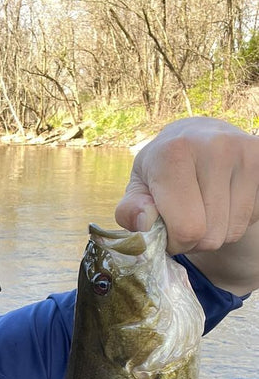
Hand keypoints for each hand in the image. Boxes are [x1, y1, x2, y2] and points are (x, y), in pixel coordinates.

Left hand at [115, 117, 258, 294]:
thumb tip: (144, 224)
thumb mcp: (138, 186)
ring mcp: (245, 154)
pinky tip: (221, 202)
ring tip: (201, 211)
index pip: (187, 229)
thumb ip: (131, 210)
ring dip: (214, 234)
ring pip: (232, 232)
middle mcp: (214, 148)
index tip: (167, 233)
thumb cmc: (163, 168)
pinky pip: (251, 219)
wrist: (198, 136)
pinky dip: (233, 222)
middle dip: (193, 241)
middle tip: (183, 222)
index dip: (175, 243)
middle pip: (211, 235)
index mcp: (175, 153)